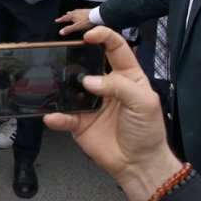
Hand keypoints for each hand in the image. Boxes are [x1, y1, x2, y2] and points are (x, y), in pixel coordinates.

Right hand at [44, 26, 183, 200]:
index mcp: (127, 76)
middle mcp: (106, 86)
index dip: (103, 36)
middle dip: (75, 56)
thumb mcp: (144, 103)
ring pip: (70, 87)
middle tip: (63, 53)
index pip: (115, 48)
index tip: (89, 35)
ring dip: (60, 85)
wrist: (139, 164)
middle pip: (87, 63)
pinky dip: (56, 116)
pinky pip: (63, 115)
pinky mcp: (78, 122)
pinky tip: (53, 117)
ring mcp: (89, 103)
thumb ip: (120, 86)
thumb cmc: (147, 131)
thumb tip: (89, 81)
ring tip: (52, 83)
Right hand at [55, 8, 92, 35]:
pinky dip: (78, 12)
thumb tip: (61, 32)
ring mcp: (82, 11)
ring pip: (75, 12)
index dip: (60, 20)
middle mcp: (77, 12)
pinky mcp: (87, 11)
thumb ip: (69, 29)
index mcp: (73, 16)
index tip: (56, 20)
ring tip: (70, 13)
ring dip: (71, 13)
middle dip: (65, 16)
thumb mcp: (77, 27)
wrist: (97, 15)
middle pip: (69, 14)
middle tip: (63, 17)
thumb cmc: (87, 21)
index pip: (64, 18)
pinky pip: (80, 11)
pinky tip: (81, 13)